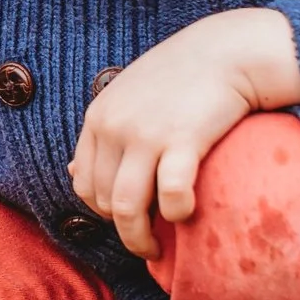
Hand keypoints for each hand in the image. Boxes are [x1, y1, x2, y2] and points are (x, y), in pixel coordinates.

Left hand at [69, 7, 299, 258]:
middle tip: (147, 240)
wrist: (229, 50)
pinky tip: (186, 214)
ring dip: (140, 238)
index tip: (128, 218)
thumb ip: (102, 133)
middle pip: (103, 200)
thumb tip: (70, 173)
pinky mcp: (182, 140)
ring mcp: (145, 133)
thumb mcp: (128, 96)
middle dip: (123, 228)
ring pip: (126, 208)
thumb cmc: (183, 76)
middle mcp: (114, 126)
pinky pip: (170, 195)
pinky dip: (177, 213)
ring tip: (157, 249)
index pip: (83, 183)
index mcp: (99, 117)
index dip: (102, 210)